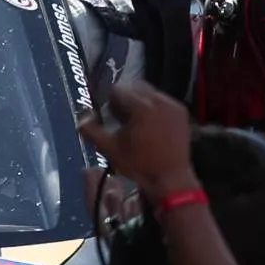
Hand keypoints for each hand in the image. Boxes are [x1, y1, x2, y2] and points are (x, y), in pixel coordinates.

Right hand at [80, 76, 196, 192]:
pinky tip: (148, 126)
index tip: (107, 115)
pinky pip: (163, 101)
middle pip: (135, 87)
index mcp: (142, 106)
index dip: (109, 100)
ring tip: (133, 123)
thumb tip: (82, 116)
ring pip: (150, 93)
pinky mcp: (182, 113)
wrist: (170, 177)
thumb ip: (91, 129)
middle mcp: (160, 100)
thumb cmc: (138, 164)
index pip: (119, 89)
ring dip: (139, 102)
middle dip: (124, 98)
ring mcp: (174, 106)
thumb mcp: (109, 148)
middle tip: (119, 118)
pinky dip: (153, 107)